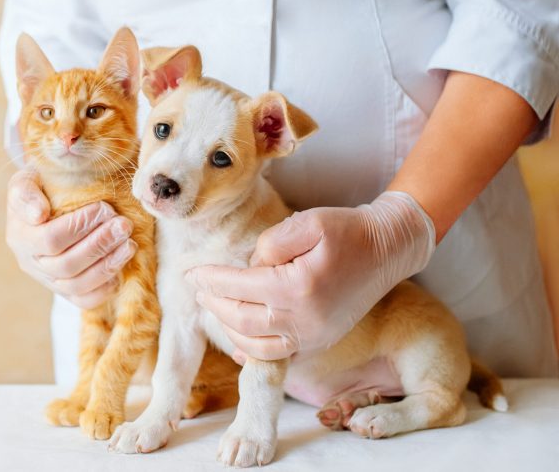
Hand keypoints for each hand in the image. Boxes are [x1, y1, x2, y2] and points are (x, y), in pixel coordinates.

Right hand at [5, 169, 137, 308]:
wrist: (47, 204)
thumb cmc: (41, 188)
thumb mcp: (27, 181)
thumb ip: (26, 193)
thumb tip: (38, 214)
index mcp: (20, 237)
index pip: (50, 239)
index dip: (80, 226)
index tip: (105, 208)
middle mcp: (31, 263)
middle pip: (67, 265)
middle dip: (100, 245)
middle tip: (124, 226)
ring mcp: (48, 280)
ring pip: (77, 286)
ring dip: (107, 265)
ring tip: (129, 245)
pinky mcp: (65, 291)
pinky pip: (84, 300)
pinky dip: (104, 288)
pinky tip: (120, 269)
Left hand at [186, 191, 434, 360]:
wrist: (388, 249)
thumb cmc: (348, 231)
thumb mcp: (307, 222)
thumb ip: (270, 242)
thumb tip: (249, 267)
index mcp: (298, 288)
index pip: (239, 287)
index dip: (211, 279)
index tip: (192, 273)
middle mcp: (305, 320)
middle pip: (241, 319)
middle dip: (214, 303)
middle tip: (198, 289)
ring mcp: (314, 336)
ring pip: (255, 344)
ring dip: (228, 328)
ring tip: (215, 307)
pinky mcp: (320, 342)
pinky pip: (279, 357)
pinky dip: (253, 353)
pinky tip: (237, 344)